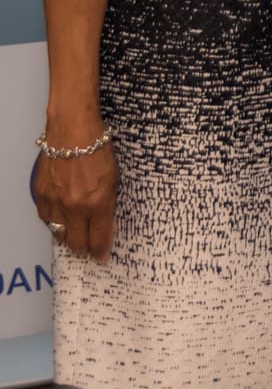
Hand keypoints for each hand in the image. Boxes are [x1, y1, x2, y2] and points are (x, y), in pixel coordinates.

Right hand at [32, 117, 116, 259]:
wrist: (73, 131)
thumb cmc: (99, 150)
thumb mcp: (114, 179)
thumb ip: (108, 204)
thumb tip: (105, 223)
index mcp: (97, 203)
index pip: (98, 238)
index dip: (100, 251)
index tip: (101, 258)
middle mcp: (74, 206)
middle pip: (75, 242)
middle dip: (83, 248)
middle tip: (87, 249)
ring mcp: (54, 201)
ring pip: (58, 232)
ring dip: (67, 236)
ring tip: (74, 235)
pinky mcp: (40, 194)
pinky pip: (45, 217)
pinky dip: (53, 221)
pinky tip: (60, 219)